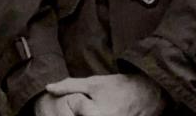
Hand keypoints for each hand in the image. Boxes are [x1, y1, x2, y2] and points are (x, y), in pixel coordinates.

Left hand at [46, 73, 165, 115]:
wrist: (146, 94)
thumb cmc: (117, 87)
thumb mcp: (93, 83)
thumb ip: (69, 86)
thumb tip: (49, 88)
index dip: (68, 115)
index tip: (66, 112)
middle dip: (78, 115)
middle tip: (88, 107)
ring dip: (86, 115)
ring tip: (93, 110)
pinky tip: (101, 112)